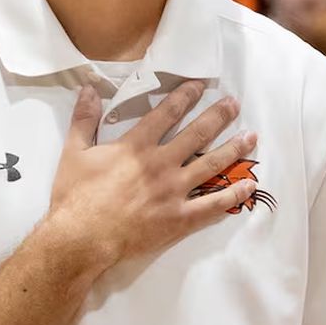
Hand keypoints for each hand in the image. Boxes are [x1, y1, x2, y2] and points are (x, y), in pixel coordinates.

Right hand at [47, 81, 255, 268]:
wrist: (81, 238)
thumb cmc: (75, 196)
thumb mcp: (74, 152)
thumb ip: (84, 119)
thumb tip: (88, 88)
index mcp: (137, 146)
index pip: (167, 113)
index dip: (186, 96)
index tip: (201, 86)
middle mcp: (161, 163)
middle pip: (198, 134)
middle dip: (218, 116)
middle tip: (234, 104)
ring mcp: (174, 191)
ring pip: (212, 165)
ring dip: (234, 148)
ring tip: (251, 136)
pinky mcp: (180, 218)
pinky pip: (213, 205)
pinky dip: (234, 194)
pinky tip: (250, 185)